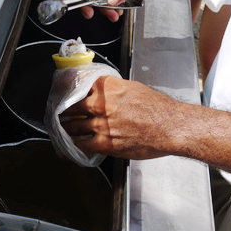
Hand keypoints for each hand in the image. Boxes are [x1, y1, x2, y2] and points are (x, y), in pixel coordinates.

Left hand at [61, 76, 181, 159]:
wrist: (171, 127)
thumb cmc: (158, 108)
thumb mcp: (133, 88)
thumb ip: (114, 90)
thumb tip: (103, 93)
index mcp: (107, 86)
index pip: (78, 85)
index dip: (69, 91)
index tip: (65, 95)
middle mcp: (100, 104)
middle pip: (70, 106)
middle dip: (63, 111)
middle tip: (59, 114)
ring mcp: (101, 124)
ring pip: (72, 127)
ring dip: (66, 129)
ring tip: (62, 129)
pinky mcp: (106, 143)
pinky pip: (82, 145)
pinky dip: (73, 146)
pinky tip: (70, 146)